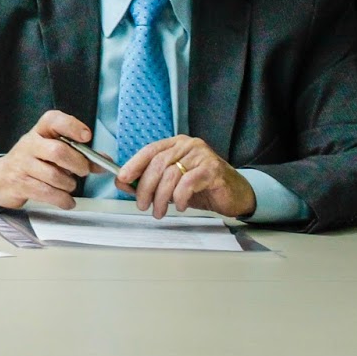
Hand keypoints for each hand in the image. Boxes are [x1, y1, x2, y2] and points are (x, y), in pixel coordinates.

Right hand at [0, 110, 98, 209]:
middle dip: (77, 164)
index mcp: (40, 132)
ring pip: (54, 176)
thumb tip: (104, 162)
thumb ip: (80, 155)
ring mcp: (22, 164)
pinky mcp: (19, 183)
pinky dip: (62, 200)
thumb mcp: (52, 152)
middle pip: (58, 151)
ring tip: (69, 187)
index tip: (86, 137)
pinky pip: (47, 193)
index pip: (53, 120)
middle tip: (83, 171)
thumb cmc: (33, 163)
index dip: (72, 126)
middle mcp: (29, 144)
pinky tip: (65, 200)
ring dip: (69, 185)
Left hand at [117, 135, 255, 218]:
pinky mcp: (213, 170)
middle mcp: (188, 145)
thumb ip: (149, 181)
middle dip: (145, 187)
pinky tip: (181, 206)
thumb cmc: (202, 187)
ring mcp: (202, 156)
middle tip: (141, 204)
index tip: (121, 178)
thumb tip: (122, 183)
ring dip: (161, 197)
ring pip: (171, 175)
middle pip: (158, 164)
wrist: (235, 194)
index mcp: (176, 144)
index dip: (133, 164)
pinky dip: (180, 197)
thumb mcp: (171, 184)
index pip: (150, 150)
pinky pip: (188, 183)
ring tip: (159, 211)